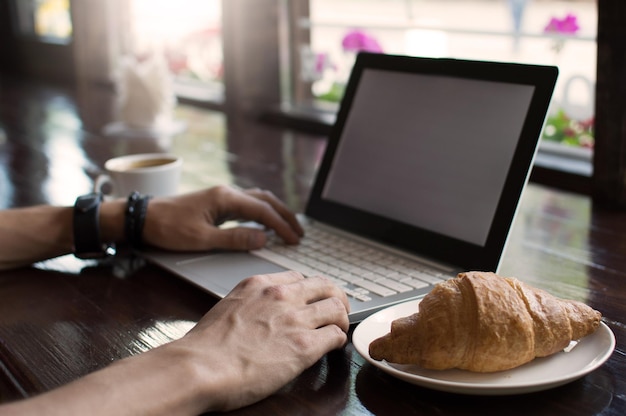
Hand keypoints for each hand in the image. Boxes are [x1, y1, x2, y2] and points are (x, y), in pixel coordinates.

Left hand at [142, 185, 303, 251]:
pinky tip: (264, 222)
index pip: (262, 211)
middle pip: (265, 200)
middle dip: (284, 215)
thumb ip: (234, 239)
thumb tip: (263, 239)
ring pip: (257, 199)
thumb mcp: (202, 239)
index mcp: (225, 198)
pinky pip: (246, 204)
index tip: (294, 240)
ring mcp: (221, 196)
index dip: (281, 226)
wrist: (142, 217)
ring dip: (274, 212)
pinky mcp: (216, 202)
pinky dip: (261, 212)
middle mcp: (226, 193)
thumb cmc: (167, 228)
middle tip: (299, 232)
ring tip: (287, 227)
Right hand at [182, 271, 349, 411]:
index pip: (298, 278)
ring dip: (341, 318)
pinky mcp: (304, 346)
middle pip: (325, 285)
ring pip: (336, 307)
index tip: (312, 300)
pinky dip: (338, 339)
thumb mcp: (228, 307)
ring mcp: (295, 319)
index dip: (309, 290)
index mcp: (259, 284)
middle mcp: (280, 296)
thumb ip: (249, 304)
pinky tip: (333, 346)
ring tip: (338, 328)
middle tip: (337, 309)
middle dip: (335, 297)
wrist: (200, 367)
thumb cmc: (205, 347)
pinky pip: (336, 335)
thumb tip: (257, 316)